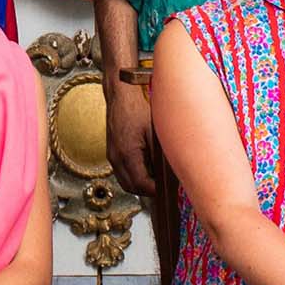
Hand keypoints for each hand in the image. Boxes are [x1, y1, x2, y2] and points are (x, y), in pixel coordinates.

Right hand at [104, 76, 156, 196]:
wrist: (121, 93)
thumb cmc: (138, 107)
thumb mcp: (155, 132)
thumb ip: (161, 155)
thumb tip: (172, 172)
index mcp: (127, 153)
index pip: (141, 184)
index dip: (156, 190)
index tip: (168, 189)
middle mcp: (116, 157)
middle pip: (131, 187)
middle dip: (148, 191)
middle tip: (164, 186)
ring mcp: (112, 154)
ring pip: (125, 181)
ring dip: (140, 184)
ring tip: (156, 177)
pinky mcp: (112, 150)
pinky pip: (121, 171)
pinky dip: (133, 175)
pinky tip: (146, 166)